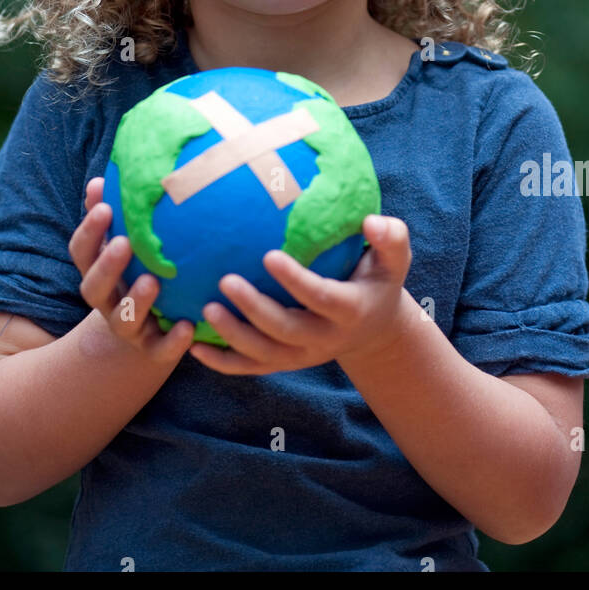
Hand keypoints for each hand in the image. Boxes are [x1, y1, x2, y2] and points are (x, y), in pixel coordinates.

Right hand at [68, 177, 194, 362]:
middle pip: (94, 288)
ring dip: (136, 301)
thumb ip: (121, 213)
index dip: (89, 231)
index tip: (104, 207)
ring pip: (124, 320)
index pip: (82, 252)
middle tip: (124, 242)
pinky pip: (159, 351)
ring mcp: (129, 329)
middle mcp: (108, 302)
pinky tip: (187, 327)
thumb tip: (108, 174)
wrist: (149, 336)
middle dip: (107, 266)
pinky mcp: (153, 351)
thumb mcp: (129, 244)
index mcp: (99, 273)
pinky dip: (172, 342)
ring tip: (153, 281)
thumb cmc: (141, 273)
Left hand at [188, 214, 412, 375]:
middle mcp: (324, 339)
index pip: (320, 297)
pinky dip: (223, 362)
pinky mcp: (284, 363)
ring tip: (206, 309)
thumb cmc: (376, 280)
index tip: (268, 256)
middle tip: (225, 281)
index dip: (295, 281)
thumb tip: (371, 221)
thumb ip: (391, 239)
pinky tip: (195, 347)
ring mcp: (302, 355)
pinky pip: (250, 368)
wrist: (372, 328)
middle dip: (254, 309)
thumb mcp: (394, 261)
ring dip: (233, 336)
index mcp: (349, 311)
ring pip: (263, 354)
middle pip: (285, 330)